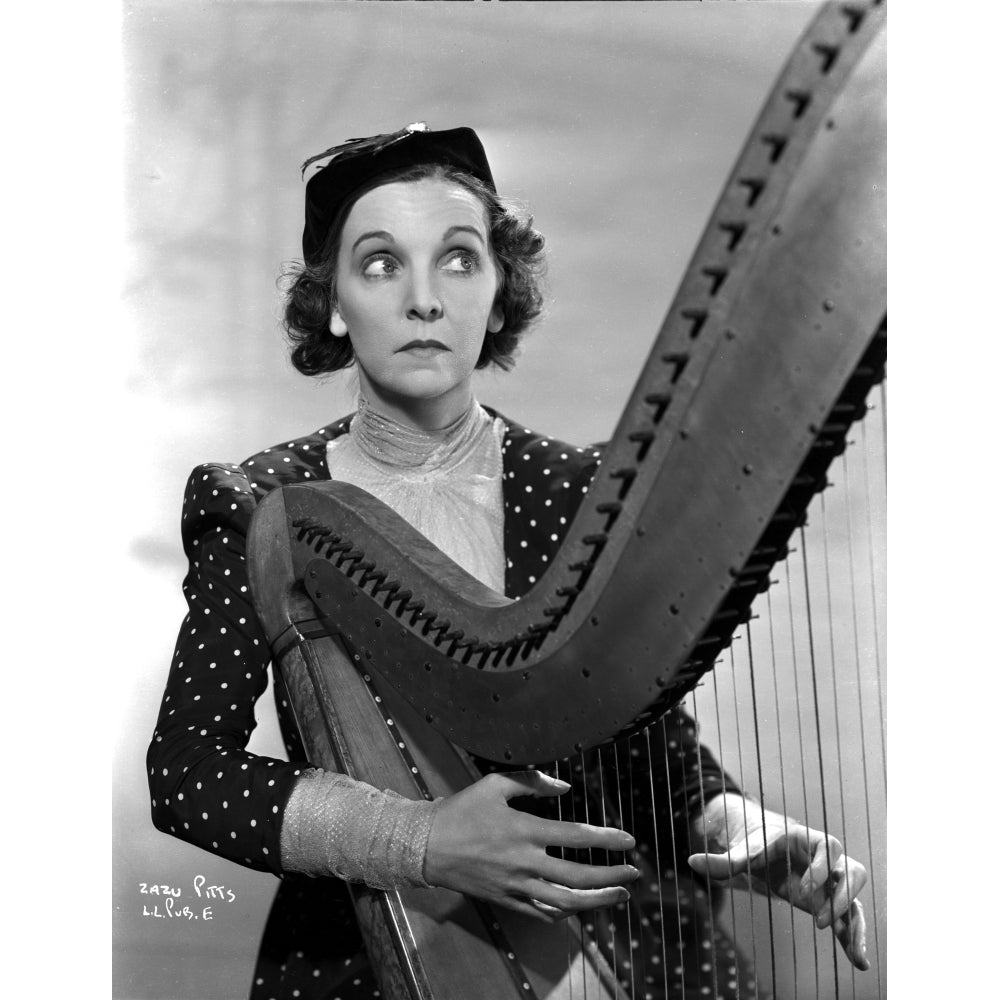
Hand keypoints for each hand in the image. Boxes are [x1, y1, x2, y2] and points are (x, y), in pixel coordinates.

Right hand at [424, 770, 638, 922]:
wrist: (425, 845)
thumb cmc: (460, 810)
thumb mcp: (494, 783)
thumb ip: (532, 782)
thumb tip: (565, 786)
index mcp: (523, 830)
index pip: (576, 836)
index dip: (607, 839)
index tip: (629, 841)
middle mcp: (523, 862)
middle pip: (578, 877)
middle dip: (611, 876)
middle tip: (634, 873)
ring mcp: (515, 886)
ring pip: (565, 903)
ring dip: (597, 901)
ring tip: (619, 895)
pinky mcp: (506, 901)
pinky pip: (542, 913)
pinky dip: (566, 914)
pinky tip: (581, 907)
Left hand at [687, 795, 868, 969]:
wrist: (767, 852)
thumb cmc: (756, 846)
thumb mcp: (740, 853)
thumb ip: (720, 860)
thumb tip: (691, 861)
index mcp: (806, 839)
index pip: (827, 847)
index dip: (820, 869)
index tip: (804, 892)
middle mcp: (826, 859)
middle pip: (853, 871)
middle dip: (842, 896)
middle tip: (820, 920)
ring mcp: (831, 882)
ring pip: (855, 898)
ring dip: (855, 923)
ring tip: (854, 953)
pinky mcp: (831, 903)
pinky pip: (850, 919)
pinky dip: (855, 938)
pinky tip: (859, 963)